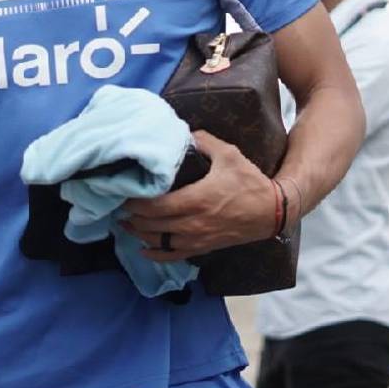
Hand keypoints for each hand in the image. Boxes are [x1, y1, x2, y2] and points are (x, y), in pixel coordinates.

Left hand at [121, 130, 276, 261]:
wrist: (272, 212)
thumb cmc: (249, 182)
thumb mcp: (229, 154)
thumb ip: (204, 141)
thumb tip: (184, 132)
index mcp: (196, 199)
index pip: (155, 205)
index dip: (135, 202)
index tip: (122, 193)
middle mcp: (193, 223)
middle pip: (151, 225)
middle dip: (131, 217)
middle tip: (117, 206)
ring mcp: (197, 239)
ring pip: (159, 242)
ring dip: (139, 234)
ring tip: (124, 224)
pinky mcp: (203, 248)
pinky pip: (174, 255)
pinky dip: (156, 254)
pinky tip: (144, 249)